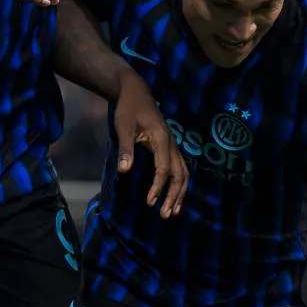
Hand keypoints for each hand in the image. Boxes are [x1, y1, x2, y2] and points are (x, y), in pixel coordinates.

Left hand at [113, 73, 185, 217]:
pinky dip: (179, 183)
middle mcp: (171, 144)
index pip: (164, 169)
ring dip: (179, 193)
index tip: (150, 202)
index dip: (158, 187)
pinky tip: (174, 195)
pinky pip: (179, 168)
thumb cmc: (127, 109)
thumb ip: (125, 149)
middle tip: (165, 215)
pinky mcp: (168, 146)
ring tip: (173, 211)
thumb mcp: (123, 127)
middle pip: (179, 174)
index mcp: (162, 139)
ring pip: (183, 172)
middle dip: (174, 196)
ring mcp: (172, 145)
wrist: (134, 91)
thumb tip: (124, 172)